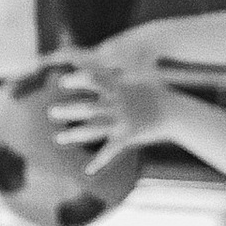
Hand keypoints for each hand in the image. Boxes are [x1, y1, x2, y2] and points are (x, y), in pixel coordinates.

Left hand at [51, 60, 166, 171]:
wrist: (174, 112)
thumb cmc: (154, 91)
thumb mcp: (136, 75)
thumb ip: (116, 69)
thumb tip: (103, 56)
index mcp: (118, 88)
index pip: (94, 81)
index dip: (77, 80)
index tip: (62, 82)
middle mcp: (118, 105)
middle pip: (88, 109)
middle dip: (68, 111)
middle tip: (51, 113)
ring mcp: (122, 122)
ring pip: (93, 131)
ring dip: (74, 135)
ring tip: (58, 138)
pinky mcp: (128, 137)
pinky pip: (109, 151)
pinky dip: (98, 162)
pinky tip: (87, 170)